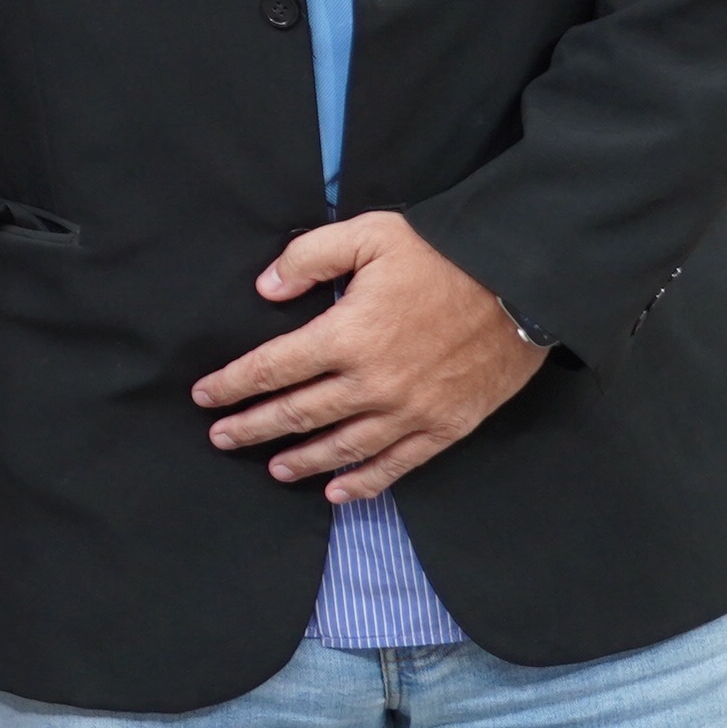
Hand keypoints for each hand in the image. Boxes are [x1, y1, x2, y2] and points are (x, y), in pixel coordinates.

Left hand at [191, 213, 548, 502]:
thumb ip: (308, 258)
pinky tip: (339, 492)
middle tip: (221, 438)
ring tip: (272, 468)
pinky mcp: (445, 427)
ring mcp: (410, 411)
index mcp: (346, 334)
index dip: (233, 385)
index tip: (205, 397)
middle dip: (252, 428)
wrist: (522, 282)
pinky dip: (364, 482)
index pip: (272, 368)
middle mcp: (372, 382)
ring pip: (342, 447)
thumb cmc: (441, 254)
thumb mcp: (367, 235)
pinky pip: (397, 464)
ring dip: (301, 460)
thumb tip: (265, 288)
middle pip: (297, 414)